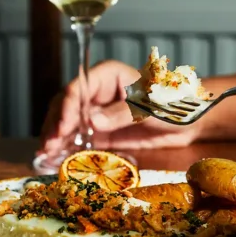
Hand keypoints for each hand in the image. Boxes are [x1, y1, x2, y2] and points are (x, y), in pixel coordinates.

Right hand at [38, 60, 201, 155]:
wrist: (189, 121)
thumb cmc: (173, 102)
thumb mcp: (149, 105)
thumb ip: (121, 113)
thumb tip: (93, 121)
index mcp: (106, 76)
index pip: (78, 89)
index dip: (66, 109)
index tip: (62, 128)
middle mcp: (96, 93)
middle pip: (66, 107)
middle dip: (55, 126)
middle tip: (48, 147)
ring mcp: (96, 114)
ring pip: (67, 125)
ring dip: (55, 140)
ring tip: (46, 156)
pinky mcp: (100, 134)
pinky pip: (78, 141)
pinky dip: (67, 150)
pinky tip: (56, 161)